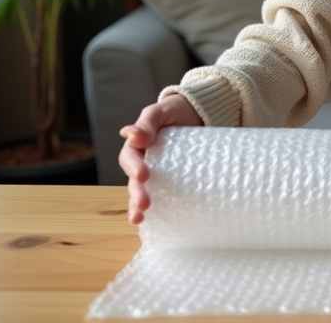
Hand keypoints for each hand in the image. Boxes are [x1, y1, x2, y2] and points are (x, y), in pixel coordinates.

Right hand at [118, 94, 202, 224]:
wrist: (201, 112)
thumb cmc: (177, 110)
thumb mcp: (162, 110)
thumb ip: (148, 122)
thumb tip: (129, 134)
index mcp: (138, 144)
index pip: (130, 157)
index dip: (133, 167)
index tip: (143, 174)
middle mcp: (145, 160)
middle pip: (135, 180)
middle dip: (136, 194)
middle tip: (143, 204)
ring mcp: (160, 172)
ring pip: (145, 191)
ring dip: (139, 206)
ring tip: (140, 219)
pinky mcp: (175, 180)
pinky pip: (166, 195)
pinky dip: (161, 208)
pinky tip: (162, 220)